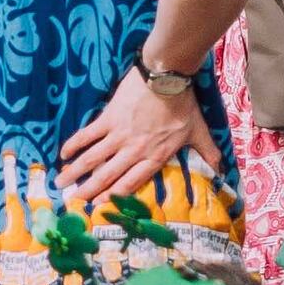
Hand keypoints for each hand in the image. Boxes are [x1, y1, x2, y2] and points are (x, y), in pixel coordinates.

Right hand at [54, 67, 208, 208]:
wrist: (166, 77)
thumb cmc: (183, 105)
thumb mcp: (199, 131)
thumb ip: (208, 152)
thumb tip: (222, 169)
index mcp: (154, 156)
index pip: (131, 182)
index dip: (114, 196)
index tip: (100, 207)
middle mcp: (134, 150)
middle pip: (107, 175)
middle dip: (88, 190)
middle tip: (73, 201)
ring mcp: (119, 135)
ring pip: (93, 158)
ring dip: (76, 172)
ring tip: (60, 182)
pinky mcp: (109, 118)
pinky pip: (88, 134)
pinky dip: (75, 144)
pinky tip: (64, 153)